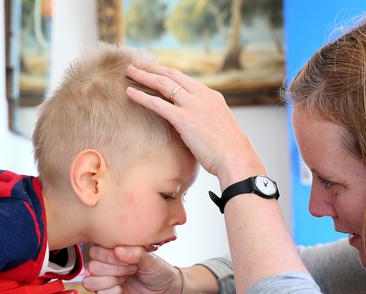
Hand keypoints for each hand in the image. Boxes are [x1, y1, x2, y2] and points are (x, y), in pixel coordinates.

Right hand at [82, 245, 181, 293]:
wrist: (170, 292)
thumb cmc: (160, 272)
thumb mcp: (150, 258)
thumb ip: (135, 253)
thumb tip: (118, 250)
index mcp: (115, 253)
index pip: (95, 250)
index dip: (108, 254)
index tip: (125, 257)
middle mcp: (108, 268)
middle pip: (92, 266)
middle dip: (112, 268)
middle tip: (131, 269)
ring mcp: (108, 284)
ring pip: (90, 281)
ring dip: (108, 280)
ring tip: (125, 279)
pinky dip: (110, 293)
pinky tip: (122, 290)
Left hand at [126, 60, 265, 186]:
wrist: (236, 157)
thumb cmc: (229, 150)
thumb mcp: (219, 126)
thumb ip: (207, 119)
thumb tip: (197, 124)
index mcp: (211, 96)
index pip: (185, 79)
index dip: (167, 73)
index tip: (154, 69)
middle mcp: (202, 96)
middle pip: (172, 75)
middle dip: (153, 68)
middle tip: (137, 64)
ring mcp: (193, 106)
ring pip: (163, 84)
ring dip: (144, 76)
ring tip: (129, 71)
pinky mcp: (184, 119)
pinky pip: (158, 104)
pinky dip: (142, 97)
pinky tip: (130, 93)